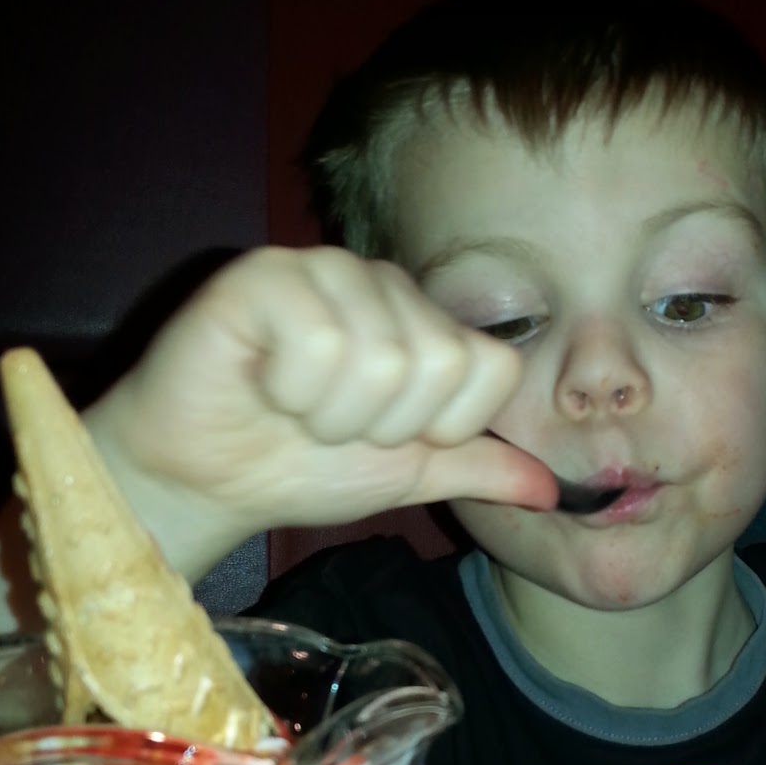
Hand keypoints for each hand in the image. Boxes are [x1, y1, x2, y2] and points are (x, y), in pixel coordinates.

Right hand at [86, 247, 558, 570]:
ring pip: (381, 357)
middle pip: (439, 364)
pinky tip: (264, 383)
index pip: (492, 369)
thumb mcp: (408, 474)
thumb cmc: (303, 466)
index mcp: (428, 323)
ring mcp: (325, 271)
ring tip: (295, 406)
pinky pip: (317, 339)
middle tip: (331, 424)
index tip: (388, 436)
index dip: (443, 427)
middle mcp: (384, 284)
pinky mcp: (265, 274)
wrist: (209, 477)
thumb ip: (479, 470)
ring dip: (332, 414)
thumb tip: (556, 493)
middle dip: (381, 426)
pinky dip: (290, 389)